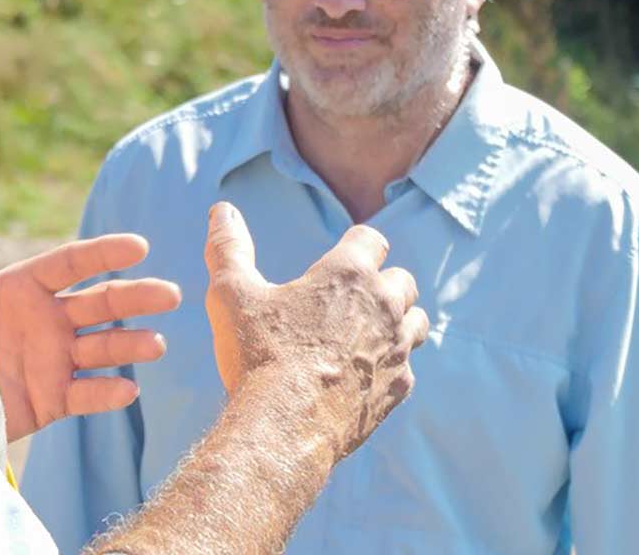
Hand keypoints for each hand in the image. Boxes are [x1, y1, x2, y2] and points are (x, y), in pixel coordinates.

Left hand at [0, 222, 182, 441]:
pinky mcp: (50, 400)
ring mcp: (51, 361)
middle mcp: (44, 320)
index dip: (104, 253)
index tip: (139, 246)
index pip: (71, 264)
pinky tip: (128, 389)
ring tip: (155, 345)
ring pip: (103, 348)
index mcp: (19, 287)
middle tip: (171, 294)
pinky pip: (86, 395)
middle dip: (136, 297)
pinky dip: (108, 393)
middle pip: (101, 303)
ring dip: (131, 345)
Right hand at [201, 202, 427, 456]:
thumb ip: (228, 247)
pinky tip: (363, 377)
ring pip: (417, 322)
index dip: (358, 246)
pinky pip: (407, 369)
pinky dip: (390, 368)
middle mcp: (384, 305)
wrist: (284, 427)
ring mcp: (397, 348)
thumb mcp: (231, 294)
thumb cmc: (258, 355)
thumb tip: (221, 209)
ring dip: (398, 323)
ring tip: (366, 336)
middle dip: (383, 285)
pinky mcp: (398, 388)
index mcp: (348, 274)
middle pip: (403, 280)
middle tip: (351, 302)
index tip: (342, 259)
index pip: (373, 239)